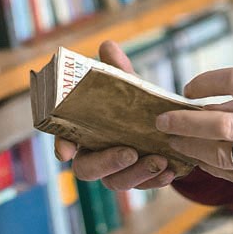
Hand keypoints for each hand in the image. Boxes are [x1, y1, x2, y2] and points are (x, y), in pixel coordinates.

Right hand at [53, 40, 177, 190]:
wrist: (162, 122)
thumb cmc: (133, 103)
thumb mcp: (127, 85)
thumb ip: (117, 70)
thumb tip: (108, 46)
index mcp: (83, 132)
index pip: (64, 141)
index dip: (62, 146)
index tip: (66, 152)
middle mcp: (95, 155)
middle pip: (87, 169)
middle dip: (107, 163)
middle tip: (129, 153)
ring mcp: (115, 171)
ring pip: (116, 183)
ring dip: (137, 174)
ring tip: (159, 160)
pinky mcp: (138, 180)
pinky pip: (142, 187)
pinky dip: (155, 181)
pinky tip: (171, 170)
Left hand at [156, 68, 232, 197]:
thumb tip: (206, 103)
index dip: (204, 82)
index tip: (188, 89)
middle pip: (219, 123)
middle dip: (183, 122)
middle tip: (163, 121)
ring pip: (219, 154)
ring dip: (191, 147)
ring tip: (175, 141)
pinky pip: (232, 174)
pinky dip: (210, 166)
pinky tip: (200, 158)